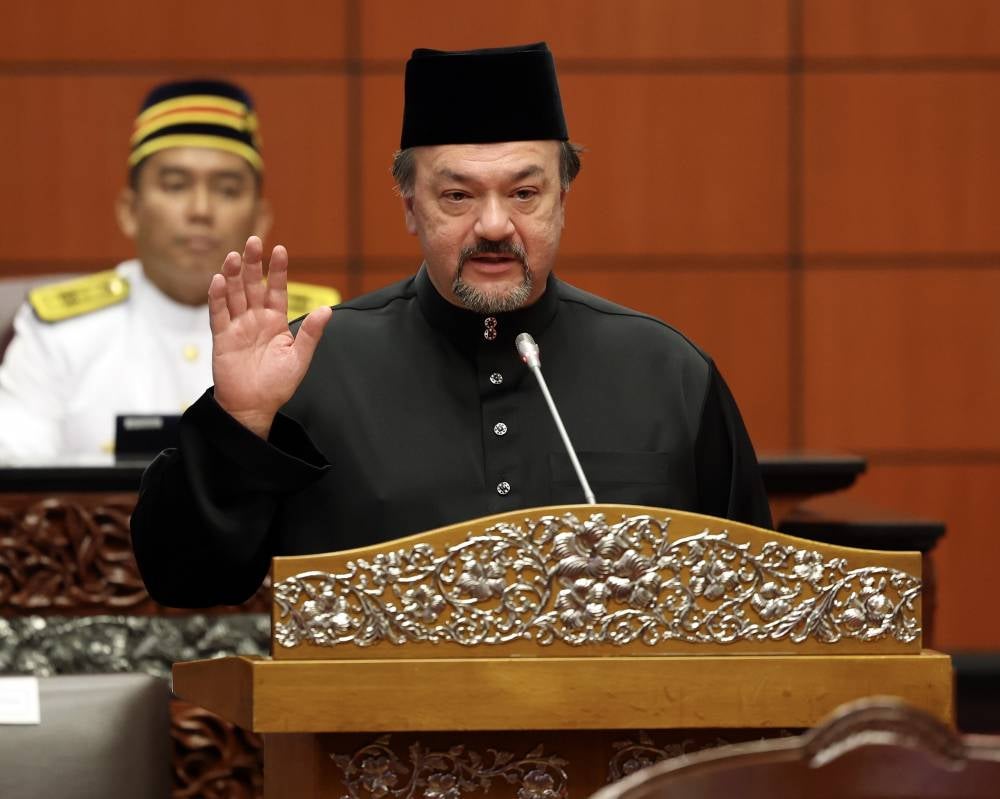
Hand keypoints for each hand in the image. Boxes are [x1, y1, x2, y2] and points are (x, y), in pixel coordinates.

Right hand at [209, 236, 331, 437]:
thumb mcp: (299, 358)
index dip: (277, 271)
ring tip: (234, 256)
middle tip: (253, 241)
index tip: (280, 250)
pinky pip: (218, 314)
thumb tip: (327, 309)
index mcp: (275, 321)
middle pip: (252, 285)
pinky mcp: (222, 337)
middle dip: (252, 264)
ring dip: (233, 275)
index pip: (277, 290)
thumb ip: (310, 333)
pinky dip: (217, 297)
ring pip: (234, 294)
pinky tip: (218, 280)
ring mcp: (237, 326)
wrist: (253, 406)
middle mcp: (255, 319)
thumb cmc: (277, 384)